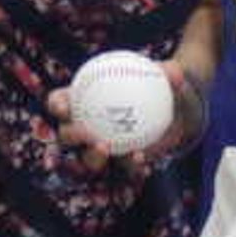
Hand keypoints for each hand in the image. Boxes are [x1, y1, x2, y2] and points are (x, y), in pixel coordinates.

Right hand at [47, 63, 204, 171]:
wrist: (179, 109)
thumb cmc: (162, 84)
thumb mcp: (168, 76)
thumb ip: (170, 73)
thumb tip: (173, 70)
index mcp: (85, 100)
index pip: (61, 101)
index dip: (57, 103)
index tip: (64, 105)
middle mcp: (89, 126)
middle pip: (67, 134)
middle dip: (70, 134)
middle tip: (84, 131)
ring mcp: (104, 146)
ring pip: (88, 158)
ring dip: (92, 156)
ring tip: (104, 148)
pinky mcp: (124, 160)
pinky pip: (122, 166)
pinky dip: (129, 162)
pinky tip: (139, 156)